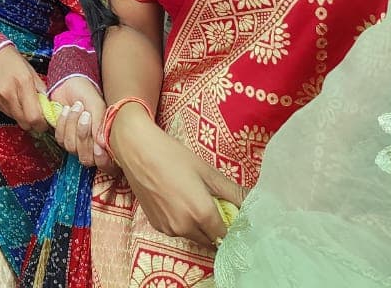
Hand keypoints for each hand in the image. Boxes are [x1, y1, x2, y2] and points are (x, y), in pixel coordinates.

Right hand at [0, 44, 47, 131]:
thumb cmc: (10, 59)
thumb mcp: (30, 70)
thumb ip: (40, 89)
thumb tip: (48, 105)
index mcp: (23, 83)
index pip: (34, 117)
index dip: (41, 124)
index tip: (44, 122)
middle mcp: (8, 93)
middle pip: (24, 123)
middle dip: (31, 122)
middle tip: (33, 114)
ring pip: (12, 117)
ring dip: (18, 112)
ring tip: (16, 97)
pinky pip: (0, 110)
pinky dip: (5, 106)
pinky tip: (4, 94)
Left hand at [50, 78, 113, 171]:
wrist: (72, 83)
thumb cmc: (89, 95)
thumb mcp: (99, 107)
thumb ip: (101, 125)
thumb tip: (102, 145)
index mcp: (107, 143)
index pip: (107, 165)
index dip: (102, 161)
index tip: (99, 146)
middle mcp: (92, 148)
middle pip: (86, 159)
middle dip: (83, 136)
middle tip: (86, 115)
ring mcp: (76, 144)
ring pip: (71, 148)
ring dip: (72, 125)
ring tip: (77, 106)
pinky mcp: (62, 137)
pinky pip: (60, 139)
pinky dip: (62, 122)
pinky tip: (66, 109)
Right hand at [110, 108, 245, 246]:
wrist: (136, 149)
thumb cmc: (172, 156)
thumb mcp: (206, 171)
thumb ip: (233, 192)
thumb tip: (254, 202)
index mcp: (201, 213)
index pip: (226, 236)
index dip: (231, 226)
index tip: (231, 215)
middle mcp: (185, 227)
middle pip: (210, 240)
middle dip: (215, 228)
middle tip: (213, 205)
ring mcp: (168, 228)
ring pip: (193, 236)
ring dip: (198, 226)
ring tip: (191, 199)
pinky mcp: (155, 226)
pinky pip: (177, 231)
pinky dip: (182, 222)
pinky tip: (176, 201)